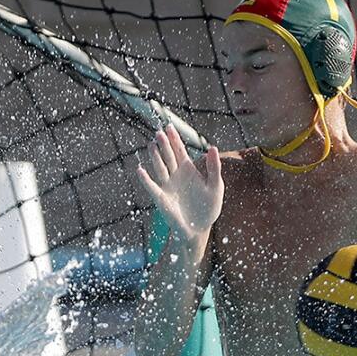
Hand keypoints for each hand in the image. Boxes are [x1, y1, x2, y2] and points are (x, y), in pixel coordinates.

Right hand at [134, 124, 223, 251]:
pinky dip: (146, 180)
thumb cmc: (208, 208)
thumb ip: (214, 168)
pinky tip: (140, 170)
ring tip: (151, 144)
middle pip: (168, 156)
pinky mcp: (162, 198)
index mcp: (188, 170)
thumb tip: (213, 147)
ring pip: (160, 168)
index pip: (179, 151)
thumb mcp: (215, 186)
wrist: (198, 229)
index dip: (174, 139)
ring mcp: (167, 186)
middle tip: (159, 132)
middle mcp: (176, 176)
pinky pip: (152, 187)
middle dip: (164, 145)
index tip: (169, 126)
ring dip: (155, 157)